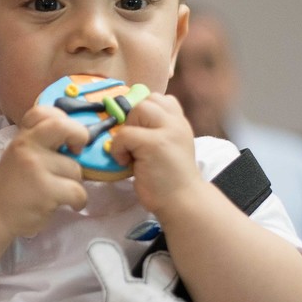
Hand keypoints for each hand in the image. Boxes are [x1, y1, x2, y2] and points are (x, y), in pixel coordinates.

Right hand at [0, 105, 87, 237]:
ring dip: (74, 183)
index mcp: (22, 138)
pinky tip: (69, 204)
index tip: (65, 137)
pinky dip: (78, 201)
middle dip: (80, 136)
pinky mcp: (45, 191)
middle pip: (63, 127)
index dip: (62, 119)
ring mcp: (35, 168)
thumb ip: (41, 143)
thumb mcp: (21, 155)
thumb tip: (78, 138)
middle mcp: (26, 147)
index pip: (42, 112)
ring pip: (75, 169)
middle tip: (77, 151)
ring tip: (59, 191)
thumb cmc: (14, 184)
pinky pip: (78, 192)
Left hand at [107, 92, 202, 216]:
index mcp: (180, 123)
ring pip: (138, 109)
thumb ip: (157, 132)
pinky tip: (126, 162)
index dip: (144, 113)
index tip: (141, 133)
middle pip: (148, 100)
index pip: (161, 99)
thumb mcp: (169, 148)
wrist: (182, 202)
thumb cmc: (170, 180)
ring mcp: (167, 131)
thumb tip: (130, 122)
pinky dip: (118, 148)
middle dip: (134, 119)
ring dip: (128, 130)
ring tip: (131, 151)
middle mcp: (177, 123)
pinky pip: (125, 134)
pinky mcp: (154, 144)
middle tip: (134, 144)